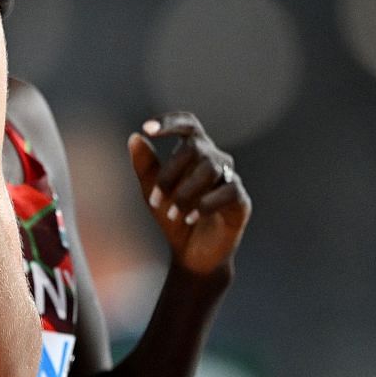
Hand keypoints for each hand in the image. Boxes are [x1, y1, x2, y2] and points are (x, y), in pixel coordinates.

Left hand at [127, 112, 250, 277]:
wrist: (190, 254)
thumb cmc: (172, 218)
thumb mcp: (152, 192)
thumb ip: (145, 165)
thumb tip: (135, 137)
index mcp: (194, 151)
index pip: (187, 125)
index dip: (170, 122)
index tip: (148, 128)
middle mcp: (214, 158)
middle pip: (194, 148)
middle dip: (170, 175)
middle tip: (156, 201)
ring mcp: (230, 178)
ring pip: (210, 168)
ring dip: (186, 193)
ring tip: (173, 214)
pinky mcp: (241, 199)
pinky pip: (228, 190)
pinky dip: (205, 205)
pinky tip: (192, 218)